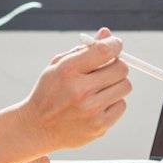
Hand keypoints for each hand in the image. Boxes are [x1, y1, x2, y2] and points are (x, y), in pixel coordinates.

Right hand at [18, 27, 131, 153]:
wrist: (37, 128)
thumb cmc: (50, 92)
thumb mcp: (58, 65)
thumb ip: (84, 49)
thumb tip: (107, 34)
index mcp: (67, 71)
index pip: (104, 50)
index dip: (115, 44)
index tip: (115, 45)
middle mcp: (80, 90)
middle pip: (121, 68)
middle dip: (116, 65)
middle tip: (106, 70)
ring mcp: (90, 110)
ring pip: (125, 86)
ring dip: (116, 85)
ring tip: (99, 89)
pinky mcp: (99, 126)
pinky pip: (122, 105)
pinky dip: (113, 103)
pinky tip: (97, 105)